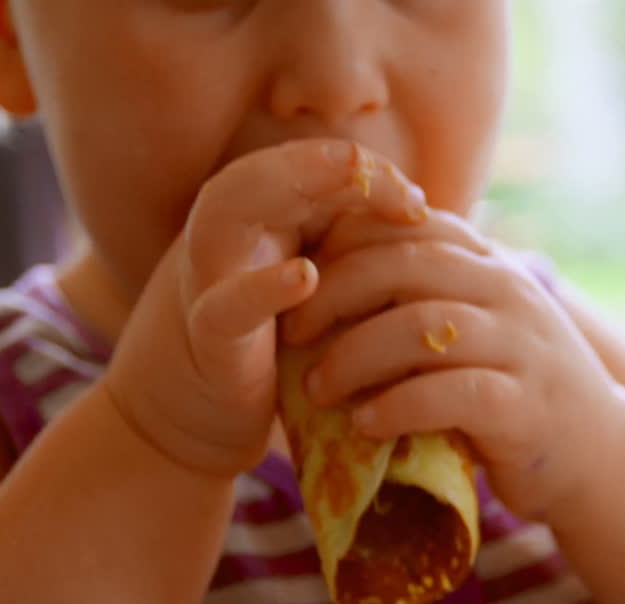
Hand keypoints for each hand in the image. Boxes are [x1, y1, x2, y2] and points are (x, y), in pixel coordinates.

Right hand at [105, 140, 428, 477]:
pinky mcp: (209, 339)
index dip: (363, 170)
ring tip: (351, 179)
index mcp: (259, 220)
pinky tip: (305, 277)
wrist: (202, 420)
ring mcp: (210, 282)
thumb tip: (422, 216)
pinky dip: (261, 288)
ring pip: (225, 210)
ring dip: (288, 183)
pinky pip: (224, 306)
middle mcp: (229, 238)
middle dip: (330, 161)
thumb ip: (353, 247)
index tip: (419, 204)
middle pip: (266, 170)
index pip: (307, 166)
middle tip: (399, 186)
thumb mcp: (321, 287)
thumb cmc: (276, 346)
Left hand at [282, 208, 624, 518]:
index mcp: (492, 266)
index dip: (347, 243)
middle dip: (336, 296)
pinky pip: (451, 393)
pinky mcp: (524, 408)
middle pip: (407, 265)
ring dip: (355, 356)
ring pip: (423, 327)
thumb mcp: (479, 327)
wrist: (600, 455)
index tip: (300, 282)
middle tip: (293, 335)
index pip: (412, 223)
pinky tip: (365, 424)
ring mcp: (522, 347)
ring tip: (316, 389)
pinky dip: (397, 407)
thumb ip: (427, 296)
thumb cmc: (516, 389)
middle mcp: (510, 293)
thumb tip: (325, 280)